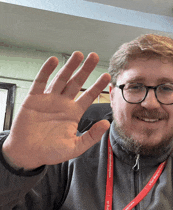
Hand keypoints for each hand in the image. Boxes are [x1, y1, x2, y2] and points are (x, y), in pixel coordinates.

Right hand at [2, 52, 110, 169]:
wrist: (27, 154)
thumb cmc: (50, 152)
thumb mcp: (74, 147)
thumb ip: (91, 136)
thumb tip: (107, 124)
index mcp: (73, 113)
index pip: (88, 96)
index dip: (98, 86)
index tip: (107, 76)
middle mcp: (63, 103)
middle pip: (76, 83)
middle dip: (85, 70)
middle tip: (94, 56)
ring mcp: (49, 99)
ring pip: (61, 79)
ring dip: (69, 67)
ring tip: (78, 55)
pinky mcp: (34, 98)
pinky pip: (41, 81)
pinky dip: (46, 71)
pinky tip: (54, 61)